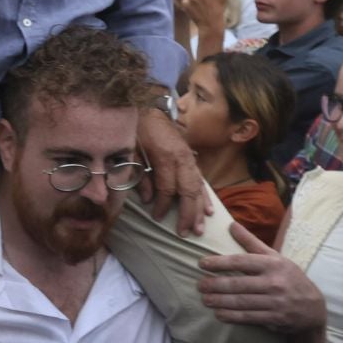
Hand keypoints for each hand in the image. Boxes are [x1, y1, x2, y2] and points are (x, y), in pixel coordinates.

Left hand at [136, 108, 206, 235]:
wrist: (153, 109)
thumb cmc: (140, 130)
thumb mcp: (133, 150)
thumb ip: (140, 174)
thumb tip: (147, 199)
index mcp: (165, 157)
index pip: (167, 188)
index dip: (163, 205)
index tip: (157, 217)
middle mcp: (182, 160)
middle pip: (188, 192)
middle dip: (188, 214)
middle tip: (186, 233)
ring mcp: (190, 159)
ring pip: (199, 188)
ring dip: (200, 210)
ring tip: (200, 229)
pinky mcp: (193, 159)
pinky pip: (202, 181)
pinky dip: (206, 196)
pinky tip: (210, 210)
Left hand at [198, 221, 325, 332]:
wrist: (314, 307)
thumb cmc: (289, 277)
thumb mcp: (275, 257)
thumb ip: (251, 242)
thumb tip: (231, 225)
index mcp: (272, 264)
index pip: (242, 261)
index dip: (220, 262)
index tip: (202, 264)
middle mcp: (274, 283)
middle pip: (239, 284)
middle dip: (216, 285)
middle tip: (199, 285)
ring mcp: (275, 302)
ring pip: (242, 302)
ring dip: (220, 302)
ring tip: (204, 300)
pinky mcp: (275, 319)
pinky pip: (249, 317)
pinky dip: (232, 317)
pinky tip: (219, 314)